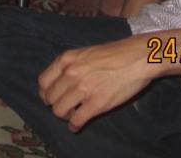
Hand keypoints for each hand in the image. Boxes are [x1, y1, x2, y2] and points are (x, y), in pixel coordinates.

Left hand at [38, 35, 154, 131]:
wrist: (137, 58)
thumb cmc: (114, 54)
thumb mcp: (85, 53)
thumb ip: (70, 66)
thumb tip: (60, 82)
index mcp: (66, 59)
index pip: (43, 82)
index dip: (46, 93)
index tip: (51, 97)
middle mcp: (71, 74)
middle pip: (50, 98)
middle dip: (55, 105)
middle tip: (64, 107)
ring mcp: (83, 89)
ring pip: (59, 111)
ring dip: (64, 115)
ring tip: (72, 115)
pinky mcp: (96, 104)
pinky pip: (76, 120)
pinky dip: (74, 126)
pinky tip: (77, 125)